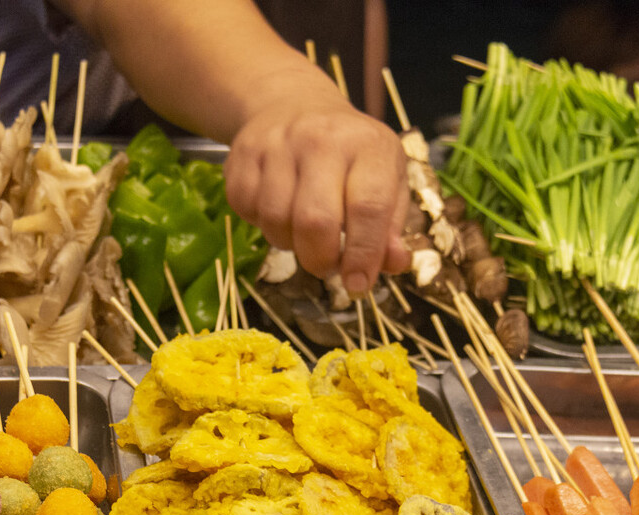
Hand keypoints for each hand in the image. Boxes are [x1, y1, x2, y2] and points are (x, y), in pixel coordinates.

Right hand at [224, 96, 410, 296]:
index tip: (359, 285)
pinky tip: (278, 211)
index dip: (363, 256)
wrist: (294, 103)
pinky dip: (260, 224)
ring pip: (275, 220)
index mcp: (369, 146)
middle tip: (326, 266)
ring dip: (289, 244)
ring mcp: (278, 143)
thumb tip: (395, 264)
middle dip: (320, 260)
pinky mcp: (243, 152)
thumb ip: (391, 226)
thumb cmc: (351, 153)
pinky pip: (245, 209)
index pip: (368, 209)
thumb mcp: (386, 179)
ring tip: (303, 233)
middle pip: (315, 221)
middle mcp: (323, 139)